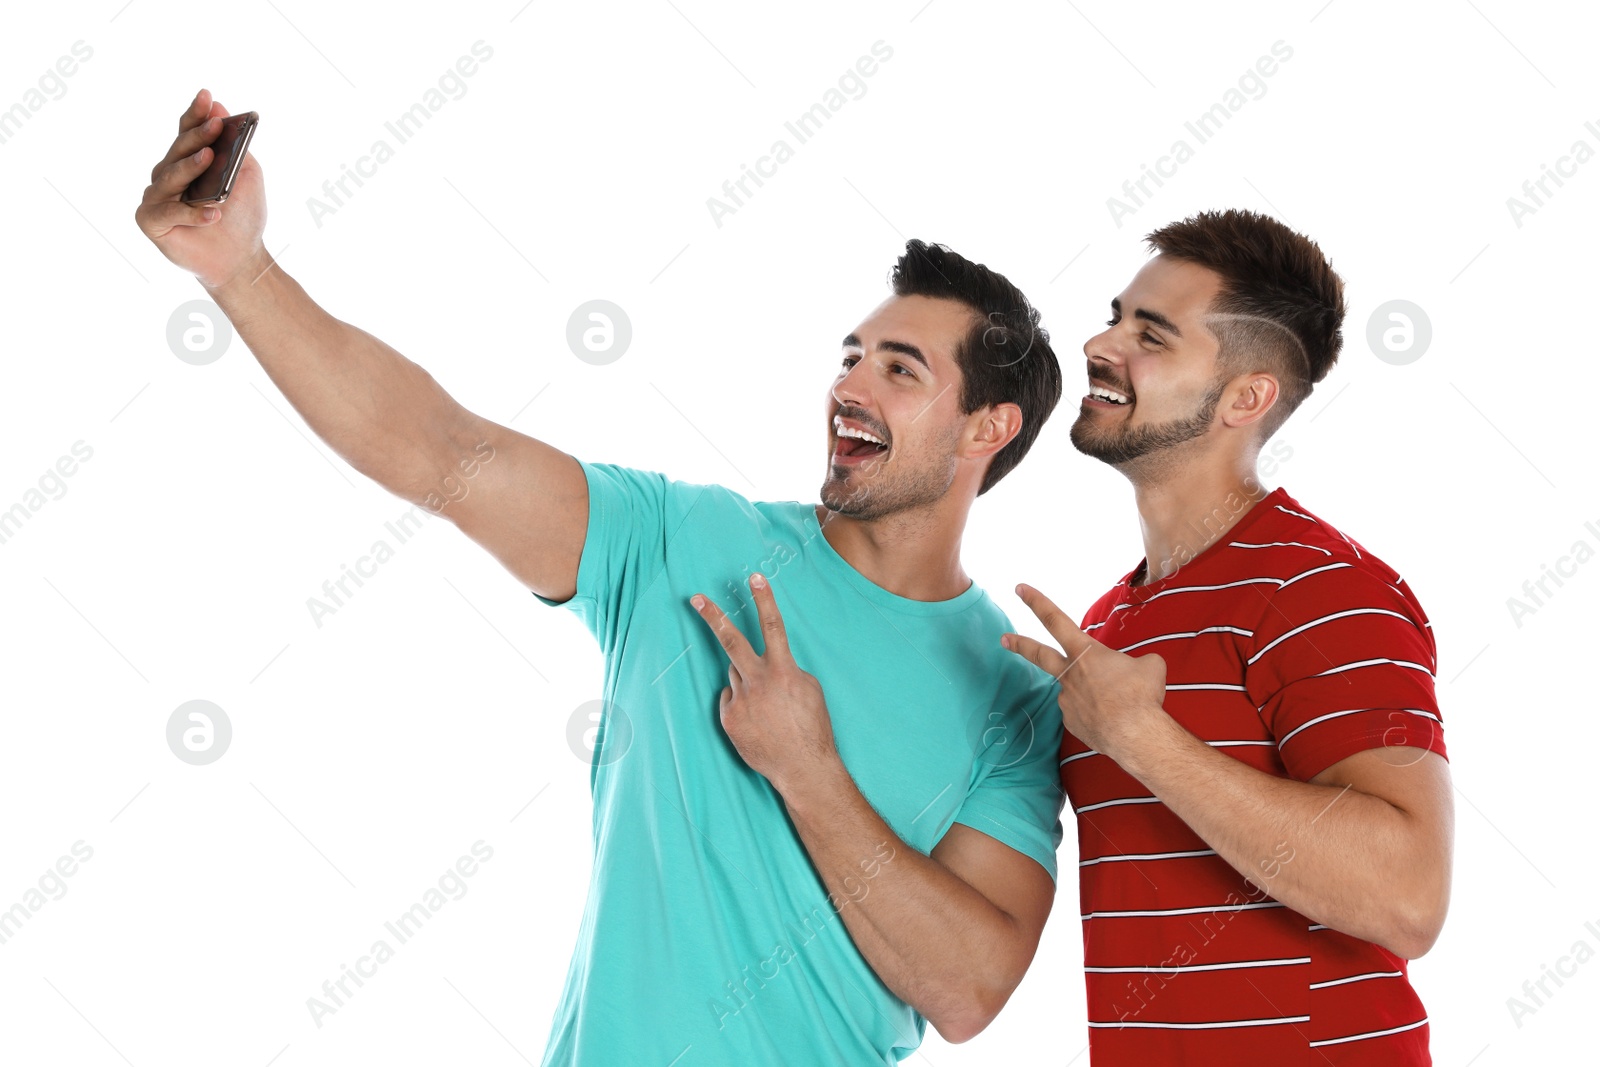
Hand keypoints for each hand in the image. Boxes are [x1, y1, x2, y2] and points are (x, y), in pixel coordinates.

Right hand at [134, 89, 269, 289]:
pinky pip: (169, 212)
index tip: (206, 95)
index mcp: (188, 163)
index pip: (187, 133)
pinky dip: (192, 212)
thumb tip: (219, 106)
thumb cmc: (242, 217)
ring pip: (170, 178)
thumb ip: (235, 146)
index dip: (195, 114)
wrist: (243, 259)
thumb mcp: (246, 176)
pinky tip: (215, 213)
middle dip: (196, 136)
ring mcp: (156, 198)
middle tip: (215, 124)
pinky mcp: (150, 222)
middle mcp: (167, 176)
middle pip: (178, 151)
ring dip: (191, 168)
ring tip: (210, 158)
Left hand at [690, 573, 839, 793]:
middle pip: (731, 642)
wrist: (803, 767)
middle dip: (714, 617)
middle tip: (696, 598)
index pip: (773, 626)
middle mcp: (757, 682)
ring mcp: (740, 701)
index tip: (754, 577)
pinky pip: (732, 700)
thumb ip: (785, 669)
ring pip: (736, 675)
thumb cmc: (813, 727)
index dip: (764, 599)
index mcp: (782, 671)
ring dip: (749, 681)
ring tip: (769, 706)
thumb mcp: (809, 688)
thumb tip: (767, 664)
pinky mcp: (729, 719)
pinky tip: (760, 722)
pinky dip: (743, 705)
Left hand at [1000, 582, 1167, 761]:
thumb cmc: (1142, 696)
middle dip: (1019, 644)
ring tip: (1121, 706)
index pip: (1055, 620)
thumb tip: (1135, 670)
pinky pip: (1084, 713)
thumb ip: (1134, 662)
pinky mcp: (1070, 722)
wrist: (1135, 735)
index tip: (1020, 589)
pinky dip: (1098, 714)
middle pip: (1039, 654)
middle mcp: (1070, 675)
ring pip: (1080, 691)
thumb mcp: (1149, 665)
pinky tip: (1113, 720)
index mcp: (1085, 653)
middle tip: (1003, 638)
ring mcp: (1067, 700)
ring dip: (1097, 696)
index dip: (1036, 602)